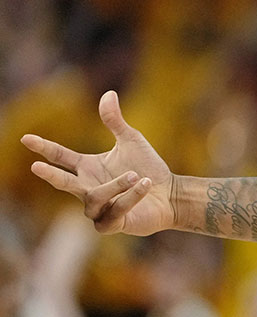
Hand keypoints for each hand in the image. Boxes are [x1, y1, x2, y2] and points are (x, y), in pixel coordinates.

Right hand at [22, 91, 174, 235]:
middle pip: (64, 183)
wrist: (170, 194)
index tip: (26, 138)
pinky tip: (145, 185)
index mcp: (87, 168)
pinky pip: (114, 212)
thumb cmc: (148, 168)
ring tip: (135, 175)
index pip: (60, 157)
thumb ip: (115, 121)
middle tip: (36, 166)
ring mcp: (98, 209)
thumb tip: (108, 93)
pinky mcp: (112, 224)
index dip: (43, 147)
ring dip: (114, 186)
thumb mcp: (131, 141)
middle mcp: (87, 189)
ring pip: (94, 199)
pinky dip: (129, 198)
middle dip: (51, 175)